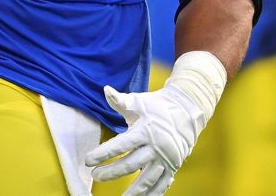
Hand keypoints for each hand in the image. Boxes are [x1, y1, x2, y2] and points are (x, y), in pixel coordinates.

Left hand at [84, 52, 225, 195]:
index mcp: (145, 130)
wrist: (187, 110)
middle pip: (130, 164)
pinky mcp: (173, 166)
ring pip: (147, 179)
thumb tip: (105, 90)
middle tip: (96, 176)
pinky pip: (162, 185)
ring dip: (132, 191)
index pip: (121, 145)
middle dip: (111, 172)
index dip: (103, 154)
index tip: (88, 160)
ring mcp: (166, 159)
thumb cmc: (157, 106)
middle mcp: (156, 147)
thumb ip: (120, 100)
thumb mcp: (139, 101)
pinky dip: (153, 194)